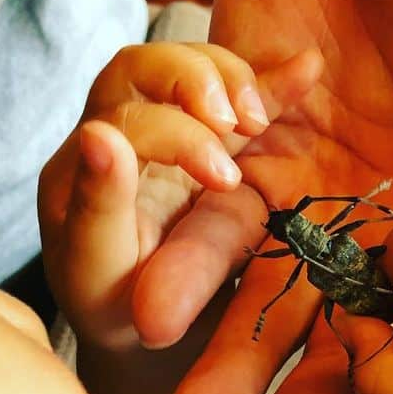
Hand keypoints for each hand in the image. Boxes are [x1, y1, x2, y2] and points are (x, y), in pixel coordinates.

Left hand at [39, 42, 320, 351]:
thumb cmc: (113, 307)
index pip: (125, 115)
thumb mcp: (99, 271)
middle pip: (144, 68)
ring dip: (230, 77)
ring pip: (190, 69)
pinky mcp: (215, 145)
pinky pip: (242, 102)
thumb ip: (98, 208)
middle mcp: (120, 135)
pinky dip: (275, 83)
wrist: (143, 326)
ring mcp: (170, 135)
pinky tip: (308, 67)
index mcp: (84, 165)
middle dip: (193, 79)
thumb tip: (99, 134)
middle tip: (235, 122)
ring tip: (257, 119)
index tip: (222, 175)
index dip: (175, 134)